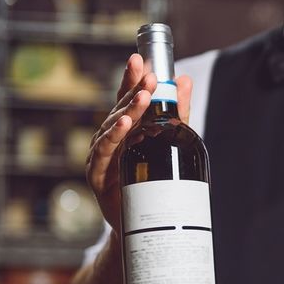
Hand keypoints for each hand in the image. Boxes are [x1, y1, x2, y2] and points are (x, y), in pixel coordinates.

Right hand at [86, 54, 191, 232]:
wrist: (140, 224)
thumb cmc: (150, 180)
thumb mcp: (171, 142)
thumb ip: (177, 113)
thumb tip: (185, 80)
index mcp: (125, 129)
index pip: (126, 98)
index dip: (131, 79)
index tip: (140, 59)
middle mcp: (110, 138)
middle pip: (120, 109)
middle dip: (134, 91)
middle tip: (151, 77)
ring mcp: (100, 155)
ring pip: (112, 127)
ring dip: (127, 110)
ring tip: (143, 97)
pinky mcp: (97, 174)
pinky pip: (104, 152)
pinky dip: (113, 137)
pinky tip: (124, 125)